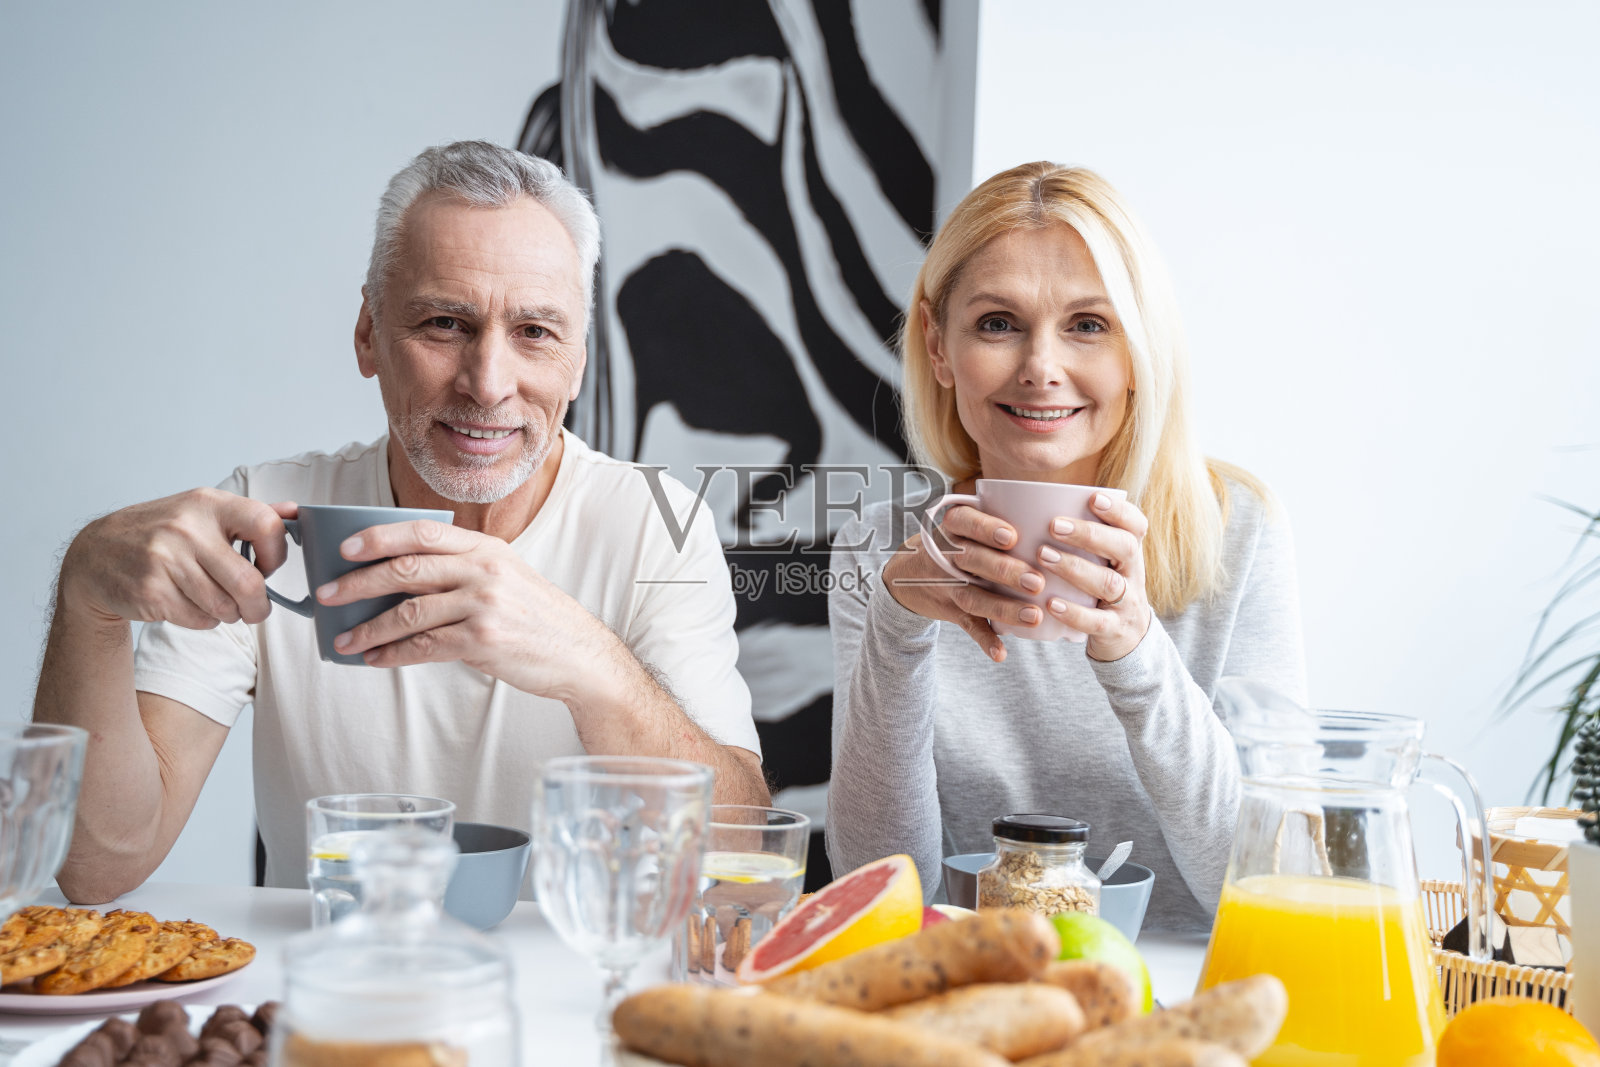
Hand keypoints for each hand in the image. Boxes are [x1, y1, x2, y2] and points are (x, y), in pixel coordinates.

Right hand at [60, 489, 294, 629]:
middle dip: (259, 606)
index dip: (277, 552)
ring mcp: (166, 560)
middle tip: (256, 610)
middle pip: (248, 582)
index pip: (265, 524)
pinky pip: (200, 619)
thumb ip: (249, 514)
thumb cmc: (160, 534)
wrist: (95, 554)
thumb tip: (295, 512)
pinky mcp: (151, 591)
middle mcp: (187, 529)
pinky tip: (190, 605)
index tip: (268, 566)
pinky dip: (204, 620)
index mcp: (207, 504)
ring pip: (224, 607)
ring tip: (217, 603)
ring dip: (229, 614)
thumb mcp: (200, 511)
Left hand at [317, 519, 619, 699]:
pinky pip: (424, 646)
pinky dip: (393, 654)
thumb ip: (462, 569)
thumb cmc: (537, 617)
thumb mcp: (506, 577)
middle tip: (327, 594)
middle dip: (358, 582)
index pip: (422, 532)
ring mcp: (483, 605)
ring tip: (343, 639)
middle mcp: (484, 570)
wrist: (579, 654)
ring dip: (368, 627)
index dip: (378, 536)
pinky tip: (375, 658)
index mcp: (486, 548)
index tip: (345, 547)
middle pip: (406, 568)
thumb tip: (401, 575)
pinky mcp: (482, 640)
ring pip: (408, 611)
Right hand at [880, 500, 1048, 661]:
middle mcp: (946, 555)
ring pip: (972, 596)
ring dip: (1003, 608)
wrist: (907, 575)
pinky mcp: (950, 610)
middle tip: (1037, 581)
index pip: (963, 521)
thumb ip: (1000, 518)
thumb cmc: (957, 542)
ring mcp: (946, 584)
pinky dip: (984, 639)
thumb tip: (1061, 520)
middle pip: (971, 560)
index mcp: (952, 527)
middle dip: (1004, 571)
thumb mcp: (965, 523)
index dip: (986, 529)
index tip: (1012, 537)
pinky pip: (966, 625)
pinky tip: (1000, 653)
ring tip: (1033, 616)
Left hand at [1034, 491, 1151, 661]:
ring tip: (1043, 556)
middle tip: (1053, 525)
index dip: (1119, 511)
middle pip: (1124, 548)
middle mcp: (1133, 574)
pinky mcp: (1114, 630)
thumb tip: (1034, 506)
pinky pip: (1096, 622)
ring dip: (1074, 568)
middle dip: (1089, 534)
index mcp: (1130, 553)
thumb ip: (1084, 541)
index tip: (1093, 497)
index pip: (1136, 526)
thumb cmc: (1101, 589)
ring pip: (1108, 583)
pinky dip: (1073, 612)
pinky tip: (1050, 602)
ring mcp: (1127, 604)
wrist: (1127, 638)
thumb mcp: (1103, 563)